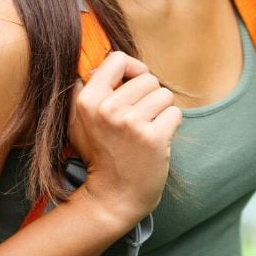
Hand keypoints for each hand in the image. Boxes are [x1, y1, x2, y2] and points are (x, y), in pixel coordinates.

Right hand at [68, 52, 181, 227]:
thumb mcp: (79, 121)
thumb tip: (103, 58)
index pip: (117, 59)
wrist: (113, 197)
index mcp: (88, 101)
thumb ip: (86, 88)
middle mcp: (108, 109)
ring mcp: (131, 124)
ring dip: (161, 112)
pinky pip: (175, 113)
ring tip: (146, 130)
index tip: (133, 84)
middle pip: (147, 78)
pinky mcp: (154, 138)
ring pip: (164, 95)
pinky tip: (156, 141)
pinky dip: (170, 126)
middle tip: (138, 120)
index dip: (132, 68)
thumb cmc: (100, 156)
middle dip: (149, 96)